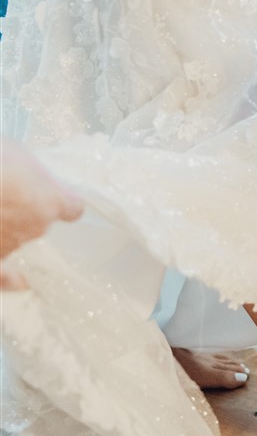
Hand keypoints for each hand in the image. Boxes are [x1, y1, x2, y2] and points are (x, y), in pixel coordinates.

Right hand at [1, 138, 84, 288]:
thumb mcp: (15, 153)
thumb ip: (25, 171)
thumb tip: (21, 176)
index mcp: (50, 202)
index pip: (72, 207)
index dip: (62, 201)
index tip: (57, 196)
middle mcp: (36, 228)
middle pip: (40, 222)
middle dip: (24, 209)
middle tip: (5, 193)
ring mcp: (9, 244)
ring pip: (16, 239)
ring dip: (5, 227)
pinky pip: (3, 275)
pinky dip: (10, 279)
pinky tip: (18, 282)